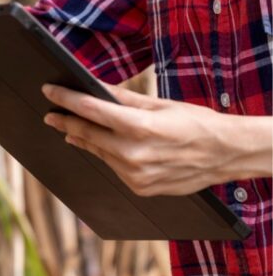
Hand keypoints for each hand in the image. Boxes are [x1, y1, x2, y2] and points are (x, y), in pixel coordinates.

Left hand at [41, 83, 256, 196]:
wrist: (226, 155)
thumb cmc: (195, 124)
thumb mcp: (160, 104)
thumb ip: (123, 98)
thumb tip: (94, 87)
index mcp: (139, 127)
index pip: (90, 110)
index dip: (65, 99)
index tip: (48, 90)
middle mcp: (133, 153)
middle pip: (86, 133)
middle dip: (65, 121)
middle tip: (50, 114)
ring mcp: (135, 174)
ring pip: (98, 152)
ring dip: (85, 139)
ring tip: (72, 129)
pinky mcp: (139, 187)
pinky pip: (113, 167)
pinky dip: (108, 155)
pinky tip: (106, 147)